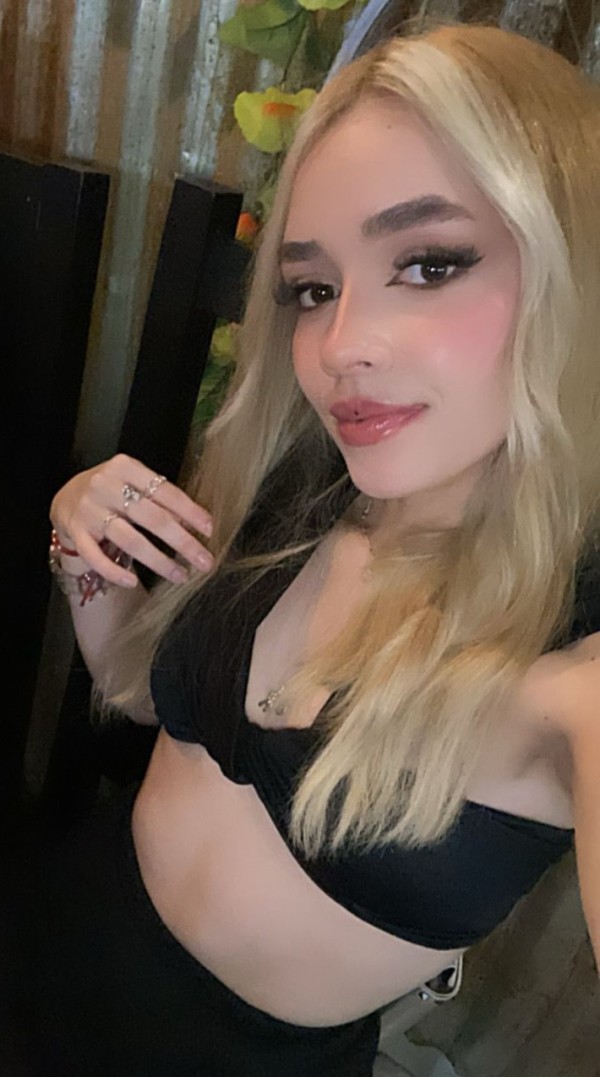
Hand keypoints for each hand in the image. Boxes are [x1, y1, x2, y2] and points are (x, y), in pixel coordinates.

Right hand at [50, 454, 213, 587]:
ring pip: (129, 540)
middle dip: (182, 542)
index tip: (209, 530)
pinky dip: (114, 572)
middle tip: (204, 561)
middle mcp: (105, 485)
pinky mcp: (75, 532)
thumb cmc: (111, 491)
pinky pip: (96, 558)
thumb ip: (160, 499)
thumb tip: (195, 524)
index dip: (190, 512)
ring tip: (180, 575)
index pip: (165, 491)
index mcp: (125, 467)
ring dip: (159, 561)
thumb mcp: (134, 483)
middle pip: (152, 517)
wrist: (66, 497)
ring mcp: (88, 510)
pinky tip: (132, 582)